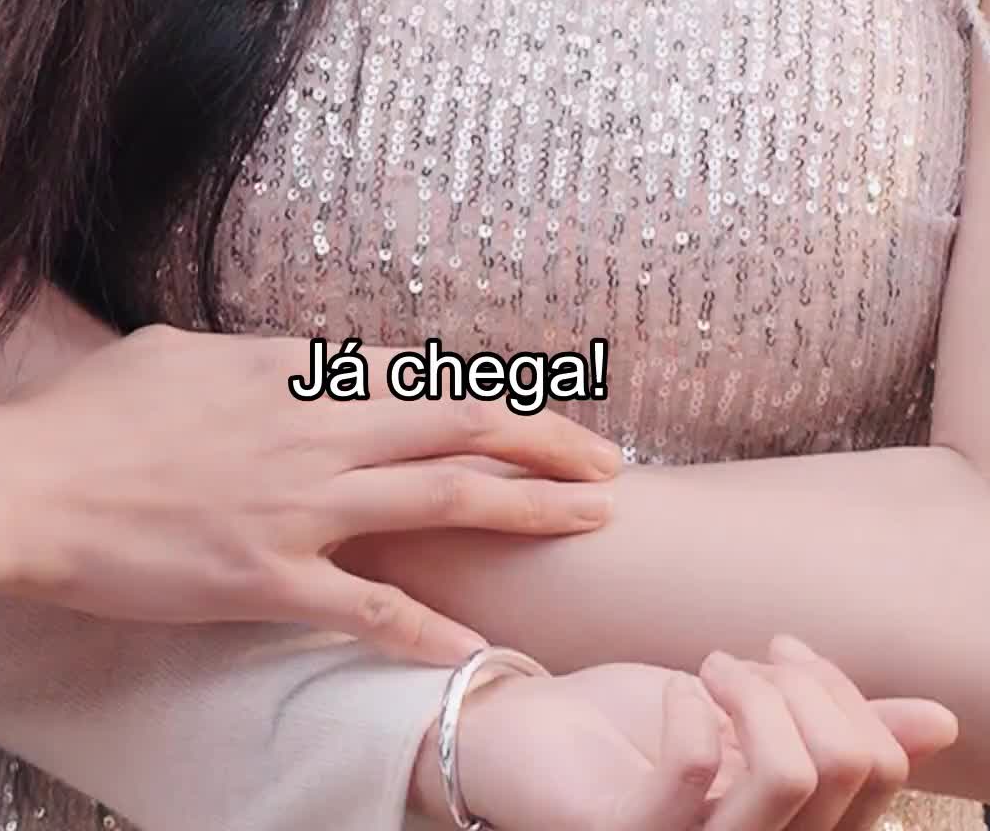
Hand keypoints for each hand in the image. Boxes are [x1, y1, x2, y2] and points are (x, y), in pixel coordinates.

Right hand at [0, 325, 618, 661]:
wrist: (37, 483)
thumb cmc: (98, 411)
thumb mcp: (184, 352)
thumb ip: (257, 360)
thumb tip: (296, 363)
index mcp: (296, 372)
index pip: (421, 376)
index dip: (492, 392)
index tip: (542, 410)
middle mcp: (317, 431)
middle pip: (460, 424)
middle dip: (548, 438)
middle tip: (612, 458)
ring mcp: (300, 507)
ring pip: (442, 499)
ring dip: (528, 509)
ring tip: (592, 518)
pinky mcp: (270, 580)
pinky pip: (367, 606)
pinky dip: (427, 631)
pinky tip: (480, 654)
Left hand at [408, 639, 957, 830]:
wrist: (522, 731)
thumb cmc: (631, 727)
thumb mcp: (749, 714)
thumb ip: (837, 722)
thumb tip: (941, 722)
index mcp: (792, 825)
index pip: (876, 774)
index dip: (849, 696)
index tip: (786, 650)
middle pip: (844, 770)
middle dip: (804, 683)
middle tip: (741, 661)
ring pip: (789, 776)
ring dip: (756, 690)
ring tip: (709, 670)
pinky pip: (693, 778)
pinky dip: (694, 708)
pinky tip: (676, 694)